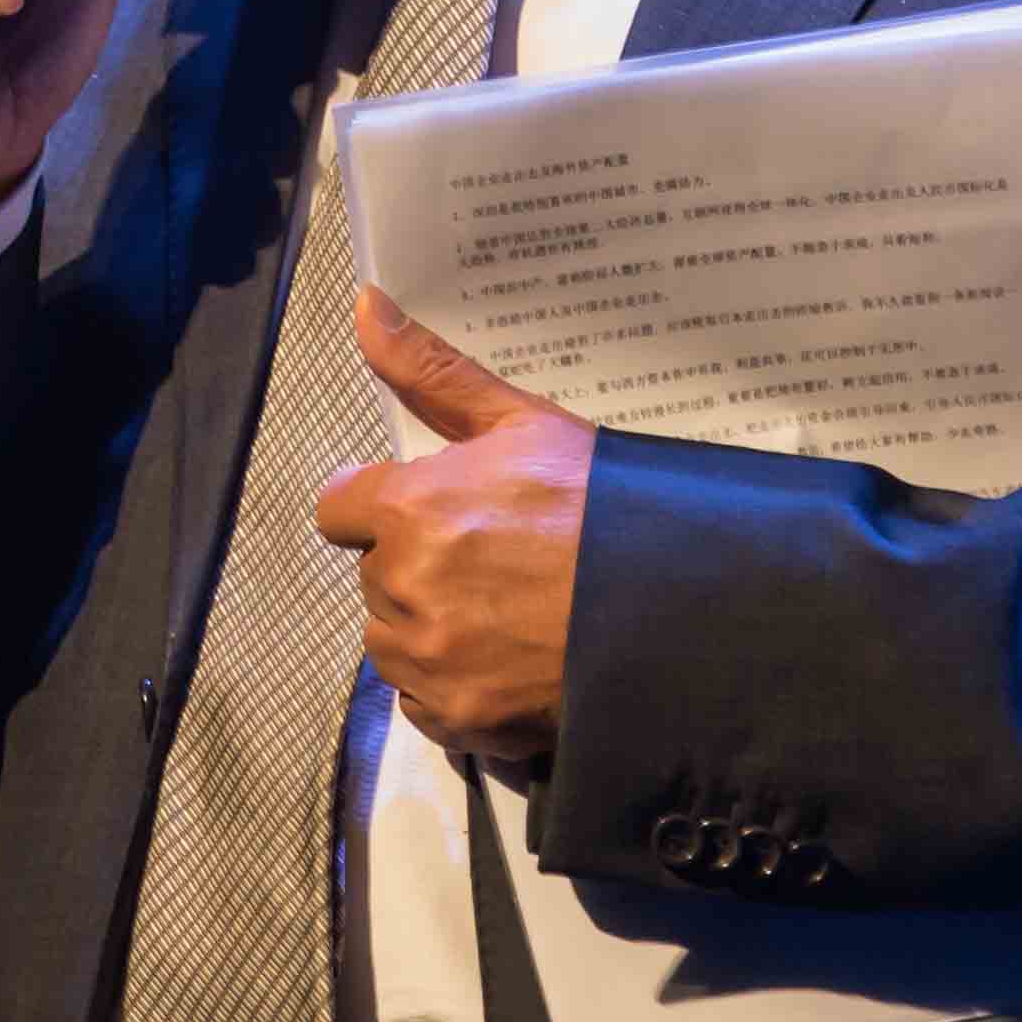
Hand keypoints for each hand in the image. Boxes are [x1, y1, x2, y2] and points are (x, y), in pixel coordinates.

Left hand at [313, 288, 589, 762]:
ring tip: (503, 614)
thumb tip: (364, 304)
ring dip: (428, 629)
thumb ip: (433, 372)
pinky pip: (422, 702)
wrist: (679, 607)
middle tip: (493, 562)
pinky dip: (451, 687)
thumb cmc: (604, 506)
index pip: (341, 508)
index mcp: (412, 506)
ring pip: (390, 641)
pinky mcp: (458, 718)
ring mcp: (430, 659)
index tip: (434, 511)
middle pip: (375, 575)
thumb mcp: (524, 423)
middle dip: (417, 566)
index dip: (385, 506)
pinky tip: (505, 662)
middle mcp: (405, 585)